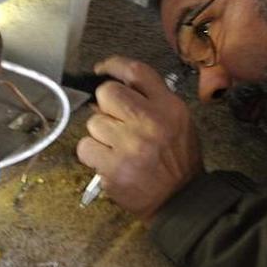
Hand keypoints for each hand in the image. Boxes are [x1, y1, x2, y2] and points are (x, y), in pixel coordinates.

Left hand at [76, 56, 202, 221]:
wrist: (180, 201)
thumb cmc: (177, 160)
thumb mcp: (178, 121)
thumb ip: (152, 100)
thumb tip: (113, 88)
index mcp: (169, 107)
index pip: (135, 71)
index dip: (113, 65)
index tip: (102, 70)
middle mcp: (150, 122)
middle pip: (107, 93)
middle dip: (105, 106)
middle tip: (115, 122)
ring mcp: (131, 146)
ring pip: (93, 122)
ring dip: (99, 134)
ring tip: (116, 147)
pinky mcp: (114, 168)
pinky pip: (85, 148)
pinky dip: (92, 154)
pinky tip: (108, 161)